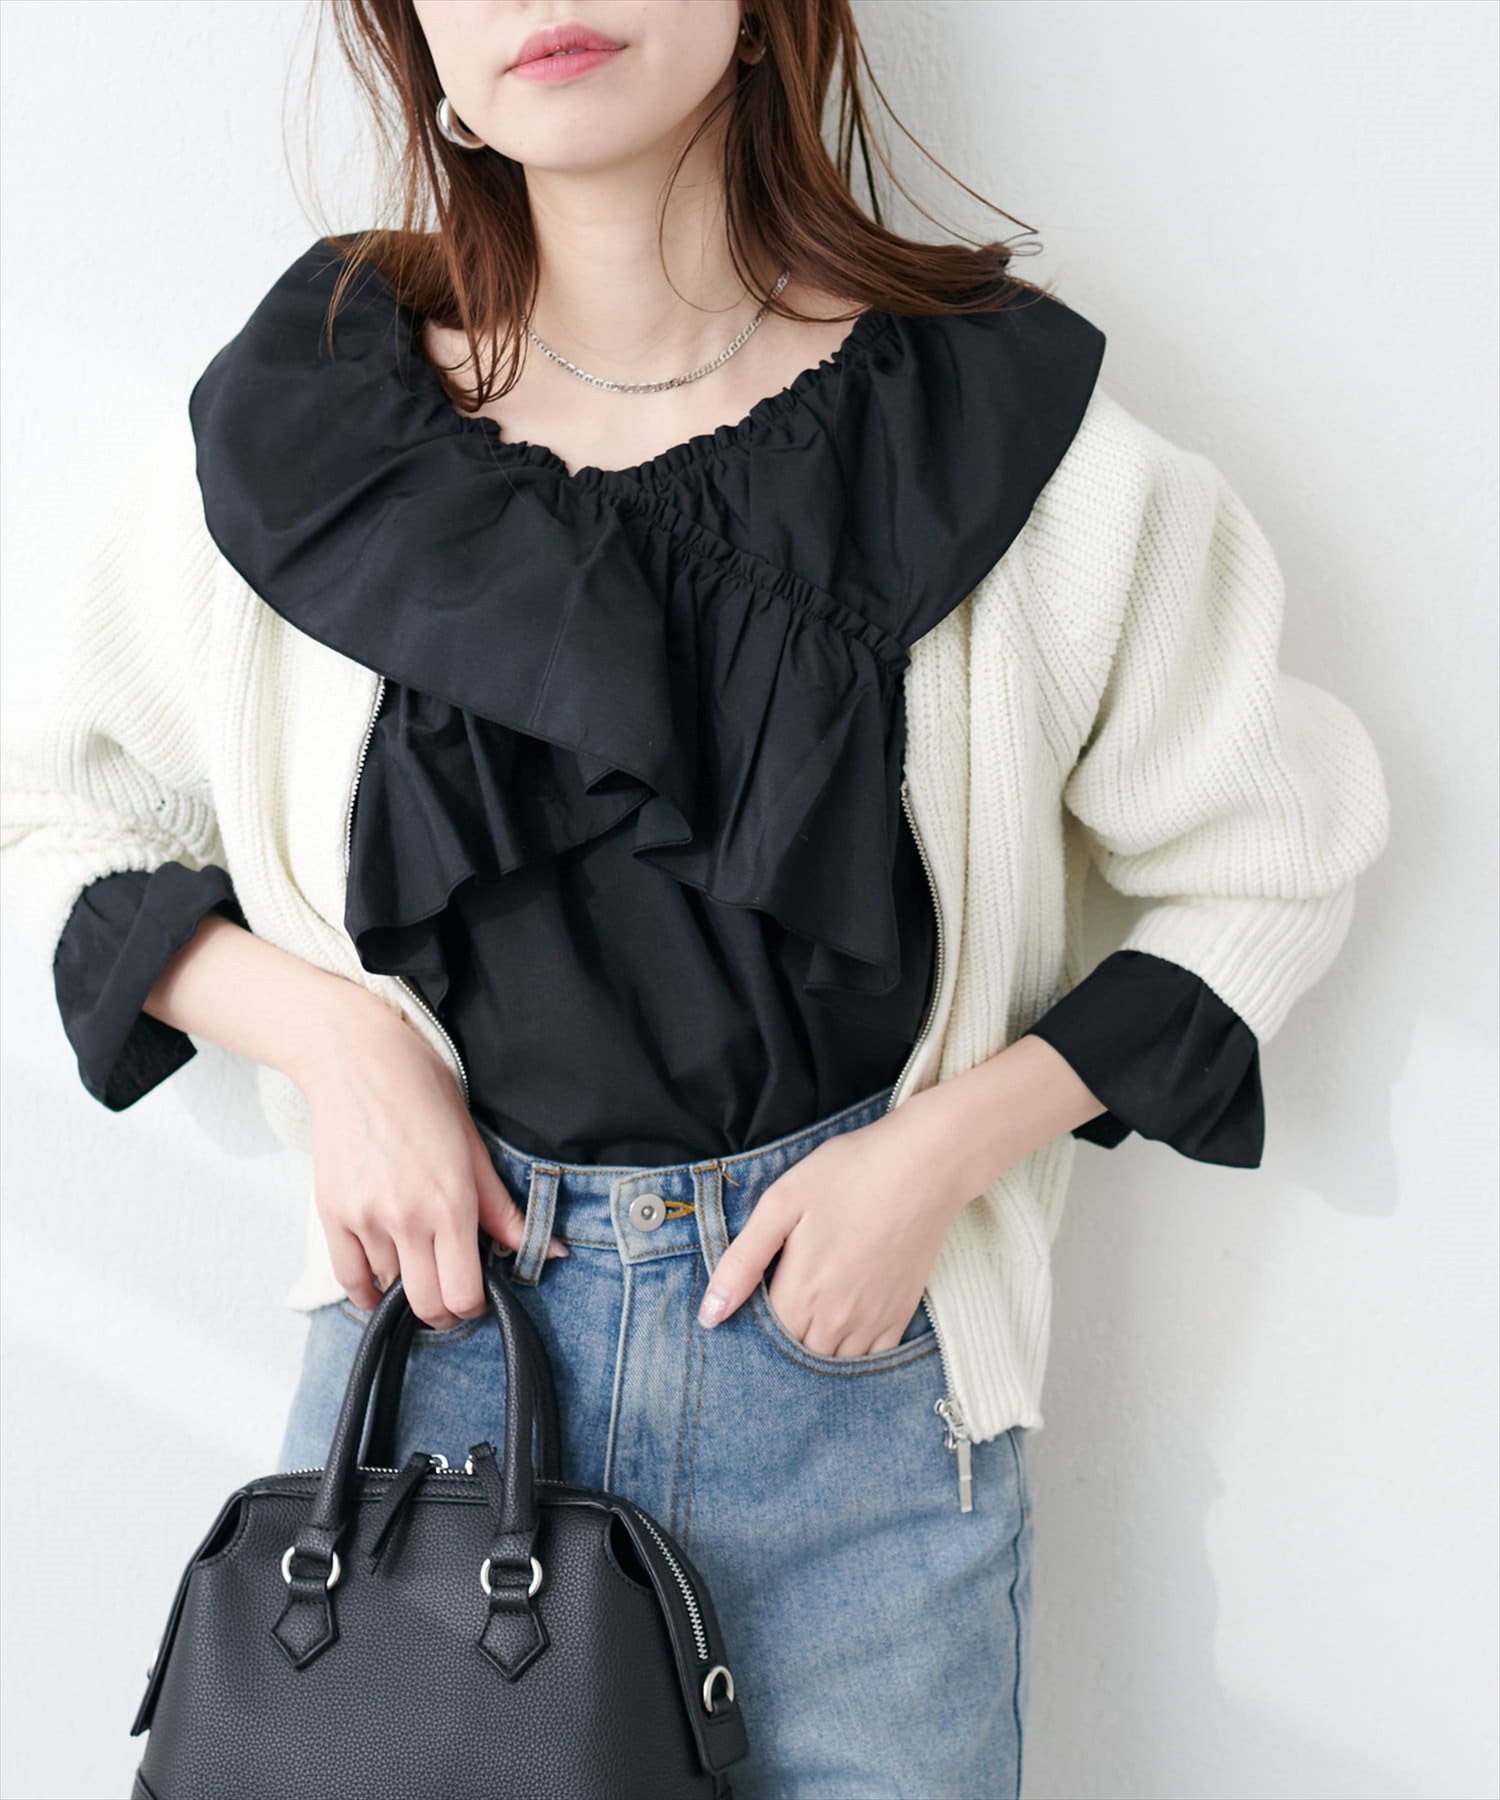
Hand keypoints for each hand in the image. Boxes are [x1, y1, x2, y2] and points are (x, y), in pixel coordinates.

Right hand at [294, 986, 565, 1329]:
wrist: (358, 1060)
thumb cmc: (423, 1092)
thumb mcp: (475, 1148)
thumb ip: (505, 1210)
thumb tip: (550, 1251)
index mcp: (452, 1203)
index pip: (464, 1293)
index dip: (474, 1305)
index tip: (476, 1294)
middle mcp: (407, 1218)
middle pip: (427, 1305)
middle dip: (444, 1311)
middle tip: (450, 1294)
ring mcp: (365, 1218)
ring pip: (389, 1287)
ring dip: (406, 1285)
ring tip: (417, 1261)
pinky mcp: (331, 1213)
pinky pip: (348, 1277)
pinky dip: (366, 1289)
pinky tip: (380, 1282)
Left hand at [696, 1101, 972, 1354]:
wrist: (924, 1165)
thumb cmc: (848, 1174)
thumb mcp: (781, 1204)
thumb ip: (742, 1262)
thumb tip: (710, 1316)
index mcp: (801, 1293)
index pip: (762, 1343)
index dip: (749, 1330)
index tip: (750, 1305)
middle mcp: (837, 1320)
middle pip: (796, 1359)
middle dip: (780, 1343)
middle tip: (778, 1304)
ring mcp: (873, 1321)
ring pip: (832, 1364)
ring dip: (814, 1351)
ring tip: (807, 1315)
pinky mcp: (900, 1314)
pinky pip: (871, 1361)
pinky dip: (852, 1355)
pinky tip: (842, 1329)